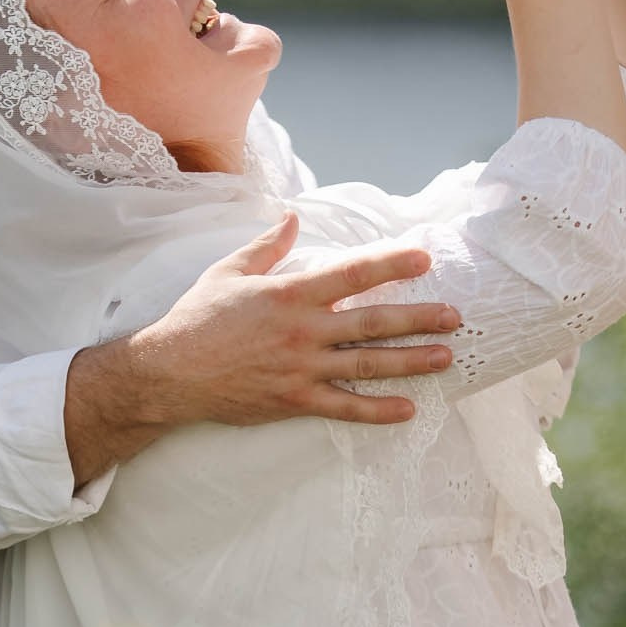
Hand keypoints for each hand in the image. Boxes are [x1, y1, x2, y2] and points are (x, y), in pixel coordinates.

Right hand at [62, 211, 461, 481]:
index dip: (391, 264)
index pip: (352, 274)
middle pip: (373, 322)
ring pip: (368, 365)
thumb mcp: (230, 271)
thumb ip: (268, 245)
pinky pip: (344, 408)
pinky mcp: (295, 400)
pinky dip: (377, 410)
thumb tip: (293, 217)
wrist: (170, 373)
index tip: (424, 258)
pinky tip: (407, 409)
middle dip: (419, 318)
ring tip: (446, 357)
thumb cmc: (198, 318)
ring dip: (411, 362)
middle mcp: (303, 331)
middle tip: (455, 317)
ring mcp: (302, 369)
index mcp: (290, 294)